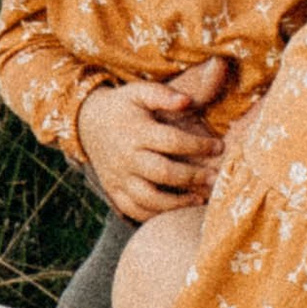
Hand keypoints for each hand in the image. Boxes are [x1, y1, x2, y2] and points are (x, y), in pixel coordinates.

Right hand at [77, 56, 233, 220]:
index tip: (220, 147)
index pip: (172, 141)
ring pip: (148, 198)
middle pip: (163, 173)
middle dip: (193, 177)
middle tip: (215, 179)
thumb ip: (163, 94)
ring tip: (200, 200)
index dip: (198, 146)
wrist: (87, 123)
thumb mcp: (139, 92)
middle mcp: (127, 158)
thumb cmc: (122, 106)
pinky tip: (175, 211)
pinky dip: (155, 215)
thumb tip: (187, 101)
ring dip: (176, 203)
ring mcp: (119, 178)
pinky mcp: (114, 191)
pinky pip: (133, 210)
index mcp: (137, 132)